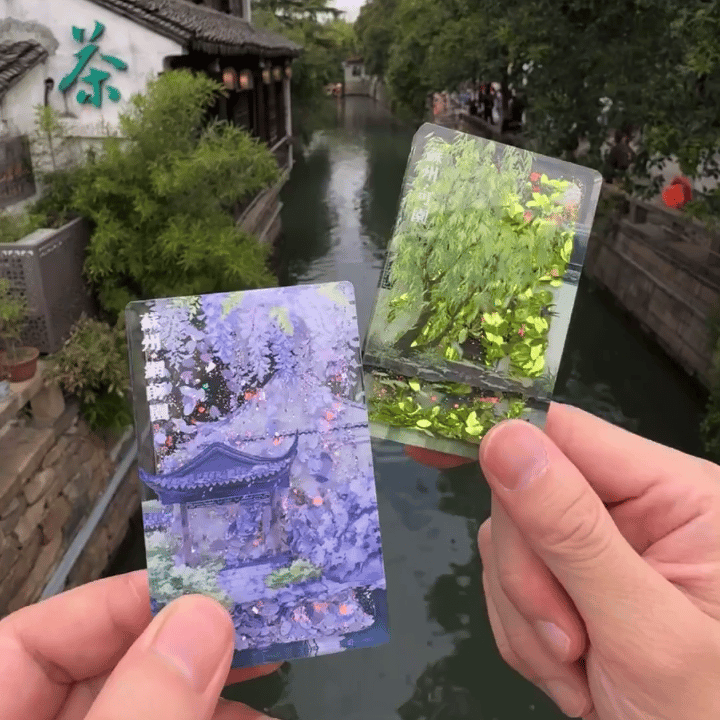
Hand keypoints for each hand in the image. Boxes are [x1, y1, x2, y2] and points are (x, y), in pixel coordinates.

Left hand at [0, 570, 279, 719]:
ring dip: (216, 691)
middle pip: (108, 672)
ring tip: (273, 672)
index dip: (116, 604)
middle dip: (187, 649)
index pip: (30, 641)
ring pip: (152, 709)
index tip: (202, 591)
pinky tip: (260, 717)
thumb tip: (206, 615)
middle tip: (257, 624)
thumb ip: (141, 705)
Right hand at [407, 402, 719, 718]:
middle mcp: (634, 507)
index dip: (501, 442)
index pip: (567, 434)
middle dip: (529, 577)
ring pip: (507, 543)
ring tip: (578, 670)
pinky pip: (506, 582)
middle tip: (567, 643)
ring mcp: (597, 543)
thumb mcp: (642, 630)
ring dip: (525, 615)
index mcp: (674, 495)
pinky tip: (571, 672)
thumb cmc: (703, 714)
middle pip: (524, 495)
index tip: (426, 452)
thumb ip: (573, 532)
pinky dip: (522, 633)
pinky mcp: (569, 578)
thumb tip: (501, 438)